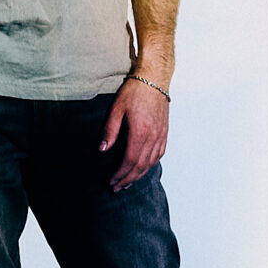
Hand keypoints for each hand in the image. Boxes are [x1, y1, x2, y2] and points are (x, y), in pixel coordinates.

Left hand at [100, 77, 169, 191]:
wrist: (154, 79)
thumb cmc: (135, 91)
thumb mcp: (117, 109)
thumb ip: (110, 130)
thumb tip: (103, 150)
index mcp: (140, 132)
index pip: (129, 161)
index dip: (120, 174)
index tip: (111, 181)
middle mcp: (153, 137)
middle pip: (140, 166)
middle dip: (128, 179)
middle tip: (117, 188)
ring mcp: (160, 136)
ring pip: (150, 162)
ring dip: (139, 175)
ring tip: (128, 182)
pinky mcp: (164, 132)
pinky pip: (159, 154)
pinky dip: (150, 165)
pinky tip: (143, 168)